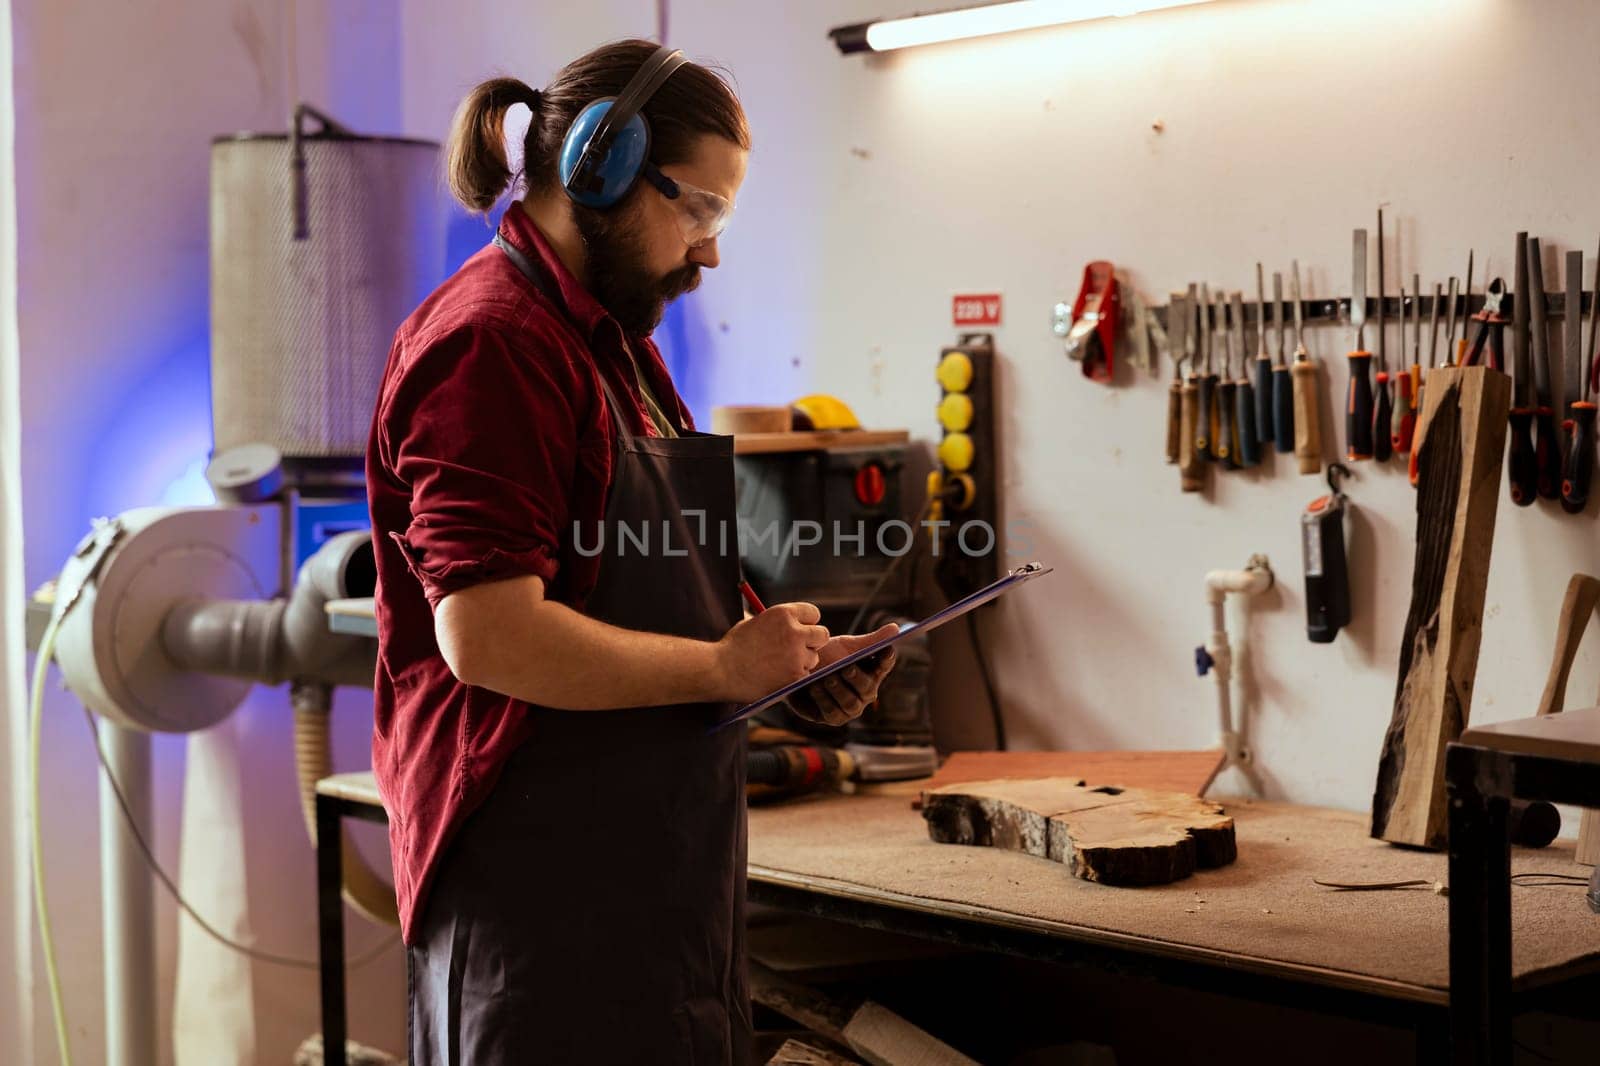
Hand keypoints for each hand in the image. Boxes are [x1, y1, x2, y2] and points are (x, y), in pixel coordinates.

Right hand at [714, 602, 829, 701]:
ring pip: (814, 658)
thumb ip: (775, 622)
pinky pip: (806, 675)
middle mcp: (794, 632)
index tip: (800, 630)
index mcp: (783, 613)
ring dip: (803, 662)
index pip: (813, 613)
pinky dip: (795, 677)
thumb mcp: (753, 622)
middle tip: (799, 649)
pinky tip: (778, 677)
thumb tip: (791, 622)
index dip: (807, 623)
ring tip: (780, 665)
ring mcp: (797, 655)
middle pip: (822, 634)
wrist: (721, 670)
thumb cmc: (733, 646)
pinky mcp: (796, 676)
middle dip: (812, 642)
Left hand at [786, 623, 899, 727]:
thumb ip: (870, 640)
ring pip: (850, 703)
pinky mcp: (834, 718)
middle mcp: (865, 693)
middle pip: (868, 688)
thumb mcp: (847, 646)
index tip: (886, 648)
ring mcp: (851, 708)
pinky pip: (833, 713)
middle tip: (846, 668)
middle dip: (857, 678)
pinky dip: (823, 700)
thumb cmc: (828, 658)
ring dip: (839, 690)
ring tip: (827, 678)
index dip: (886, 658)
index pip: (885, 664)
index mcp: (872, 671)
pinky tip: (814, 688)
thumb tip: (896, 628)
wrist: (800, 671)